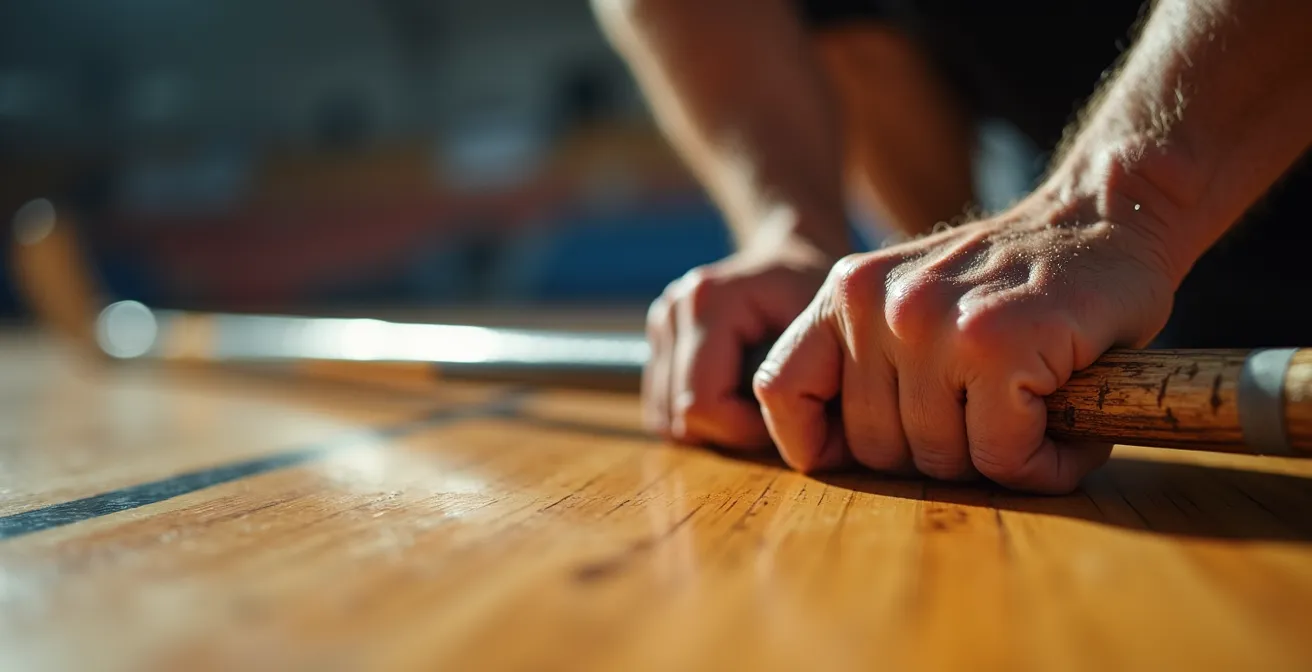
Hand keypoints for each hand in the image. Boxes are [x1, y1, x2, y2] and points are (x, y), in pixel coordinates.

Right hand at [645, 232, 841, 449]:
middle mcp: (672, 310)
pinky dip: (700, 415)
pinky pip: (663, 407)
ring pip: (666, 417)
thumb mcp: (825, 326)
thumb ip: (805, 376)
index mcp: (706, 303)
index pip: (701, 405)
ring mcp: (660, 324)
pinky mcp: (658, 340)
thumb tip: (796, 440)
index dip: (744, 430)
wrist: (792, 253)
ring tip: (757, 401)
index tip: (787, 418)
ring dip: (713, 425)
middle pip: (679, 416)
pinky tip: (736, 396)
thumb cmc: (815, 290)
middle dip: (730, 431)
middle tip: (775, 415)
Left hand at [752, 193, 1177, 492]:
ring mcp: (932, 323)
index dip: (816, 442)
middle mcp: (876, 305)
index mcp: (844, 294)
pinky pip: (1002, 456)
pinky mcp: (997, 344)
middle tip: (995, 423)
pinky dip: (1041, 464)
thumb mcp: (912, 300)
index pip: (780, 390)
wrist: (1106, 213)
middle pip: (876, 449)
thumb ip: (865, 363)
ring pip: (940, 459)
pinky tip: (1065, 432)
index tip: (875, 451)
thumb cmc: (1012, 280)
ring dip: (999, 461)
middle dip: (940, 457)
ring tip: (1036, 418)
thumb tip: (825, 458)